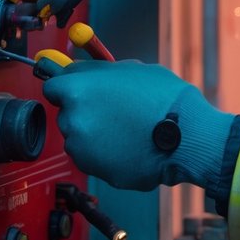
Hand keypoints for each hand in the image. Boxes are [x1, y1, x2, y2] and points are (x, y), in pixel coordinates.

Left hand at [42, 60, 231, 190]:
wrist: (186, 137)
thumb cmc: (164, 99)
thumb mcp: (132, 69)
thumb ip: (98, 70)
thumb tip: (77, 68)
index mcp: (77, 90)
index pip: (52, 87)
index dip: (68, 88)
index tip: (80, 91)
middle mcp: (72, 120)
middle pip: (67, 114)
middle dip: (85, 112)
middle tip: (115, 111)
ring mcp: (82, 149)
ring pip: (81, 138)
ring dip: (96, 135)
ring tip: (129, 130)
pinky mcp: (95, 171)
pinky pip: (95, 159)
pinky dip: (108, 155)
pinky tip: (132, 146)